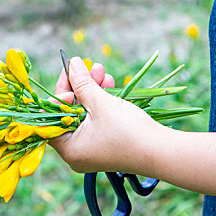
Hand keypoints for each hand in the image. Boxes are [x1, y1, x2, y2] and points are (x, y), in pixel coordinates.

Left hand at [49, 57, 168, 175]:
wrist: (163, 151)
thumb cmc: (128, 131)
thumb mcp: (100, 103)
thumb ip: (82, 83)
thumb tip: (72, 63)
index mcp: (68, 149)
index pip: (52, 116)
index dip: (59, 93)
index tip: (70, 73)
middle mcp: (77, 151)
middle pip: (69, 112)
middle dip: (80, 86)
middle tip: (88, 67)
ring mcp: (92, 148)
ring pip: (85, 112)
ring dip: (92, 89)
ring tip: (102, 71)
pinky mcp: (106, 142)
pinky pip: (97, 118)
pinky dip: (101, 101)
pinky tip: (110, 83)